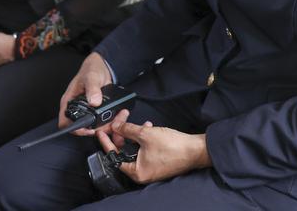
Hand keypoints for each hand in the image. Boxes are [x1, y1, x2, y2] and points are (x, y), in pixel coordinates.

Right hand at [58, 52, 112, 133]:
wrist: (103, 67)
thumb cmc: (91, 69)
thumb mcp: (91, 77)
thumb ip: (92, 89)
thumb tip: (93, 101)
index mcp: (69, 102)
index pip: (66, 123)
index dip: (75, 130)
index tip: (88, 130)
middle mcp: (78, 109)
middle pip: (83, 128)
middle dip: (97, 129)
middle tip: (108, 125)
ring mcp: (88, 111)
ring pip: (96, 127)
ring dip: (107, 126)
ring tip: (117, 118)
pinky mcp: (98, 111)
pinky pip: (103, 122)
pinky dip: (111, 122)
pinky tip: (118, 116)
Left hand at [96, 111, 211, 184]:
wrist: (195, 150)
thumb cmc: (173, 147)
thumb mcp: (145, 134)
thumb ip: (127, 130)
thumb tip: (116, 126)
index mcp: (136, 172)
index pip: (114, 156)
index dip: (107, 142)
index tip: (101, 132)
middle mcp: (142, 173)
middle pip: (124, 152)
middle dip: (122, 135)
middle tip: (119, 123)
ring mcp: (150, 169)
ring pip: (135, 150)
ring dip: (133, 135)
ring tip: (136, 124)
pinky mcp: (158, 163)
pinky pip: (144, 150)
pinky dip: (143, 140)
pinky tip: (147, 128)